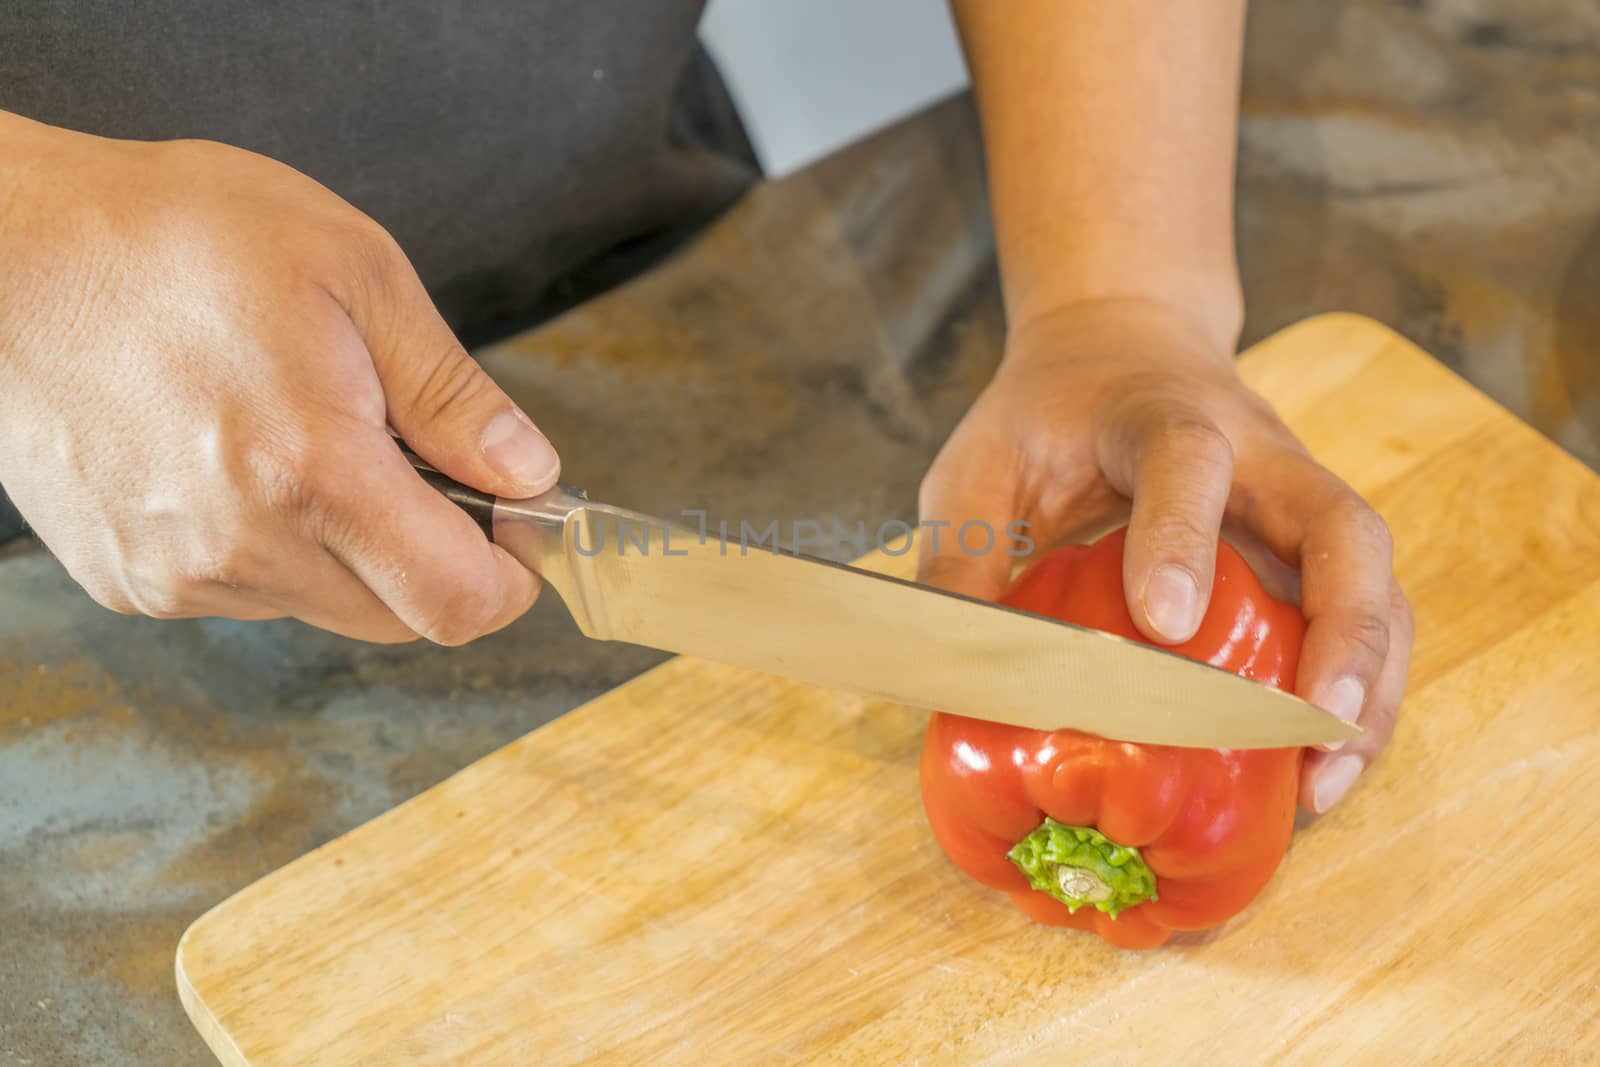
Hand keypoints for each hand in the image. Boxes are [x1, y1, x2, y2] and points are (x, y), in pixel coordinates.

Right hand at [0, 115, 558, 642]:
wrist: (5, 249)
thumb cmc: (176, 238)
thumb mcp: (355, 273)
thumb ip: (452, 392)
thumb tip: (527, 472)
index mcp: (312, 473)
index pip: (455, 604)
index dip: (508, 578)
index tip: (515, 531)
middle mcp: (241, 548)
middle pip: (398, 616)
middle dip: (435, 557)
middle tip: (415, 462)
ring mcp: (175, 575)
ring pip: (324, 604)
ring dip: (351, 547)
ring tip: (306, 437)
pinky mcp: (128, 580)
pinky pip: (248, 592)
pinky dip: (276, 545)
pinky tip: (241, 459)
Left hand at [917, 297, 1412, 812]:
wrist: (1118, 343)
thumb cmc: (1043, 416)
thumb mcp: (975, 468)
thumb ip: (960, 557)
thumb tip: (957, 677)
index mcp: (1159, 417)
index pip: (1187, 459)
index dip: (1180, 538)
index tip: (1164, 626)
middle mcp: (1258, 455)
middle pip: (1342, 527)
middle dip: (1343, 634)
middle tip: (1310, 730)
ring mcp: (1297, 502)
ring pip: (1375, 583)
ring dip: (1367, 688)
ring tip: (1323, 784)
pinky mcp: (1310, 550)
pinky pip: (1364, 617)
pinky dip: (1357, 697)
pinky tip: (1317, 768)